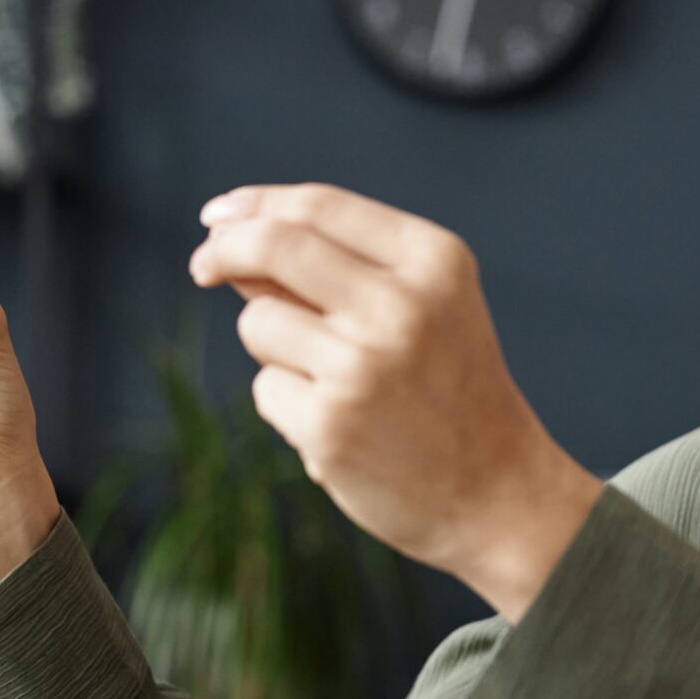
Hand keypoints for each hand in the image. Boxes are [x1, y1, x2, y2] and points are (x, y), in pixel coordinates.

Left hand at [188, 182, 602, 621]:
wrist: (497, 493)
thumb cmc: (450, 389)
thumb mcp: (425, 306)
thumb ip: (341, 266)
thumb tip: (233, 235)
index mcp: (434, 262)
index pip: (320, 206)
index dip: (258, 205)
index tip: (219, 216)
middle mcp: (403, 305)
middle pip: (274, 246)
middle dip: (223, 249)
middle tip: (202, 266)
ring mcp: (363, 366)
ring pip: (259, 322)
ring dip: (274, 347)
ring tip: (334, 382)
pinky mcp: (329, 424)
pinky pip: (266, 389)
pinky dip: (289, 405)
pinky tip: (341, 427)